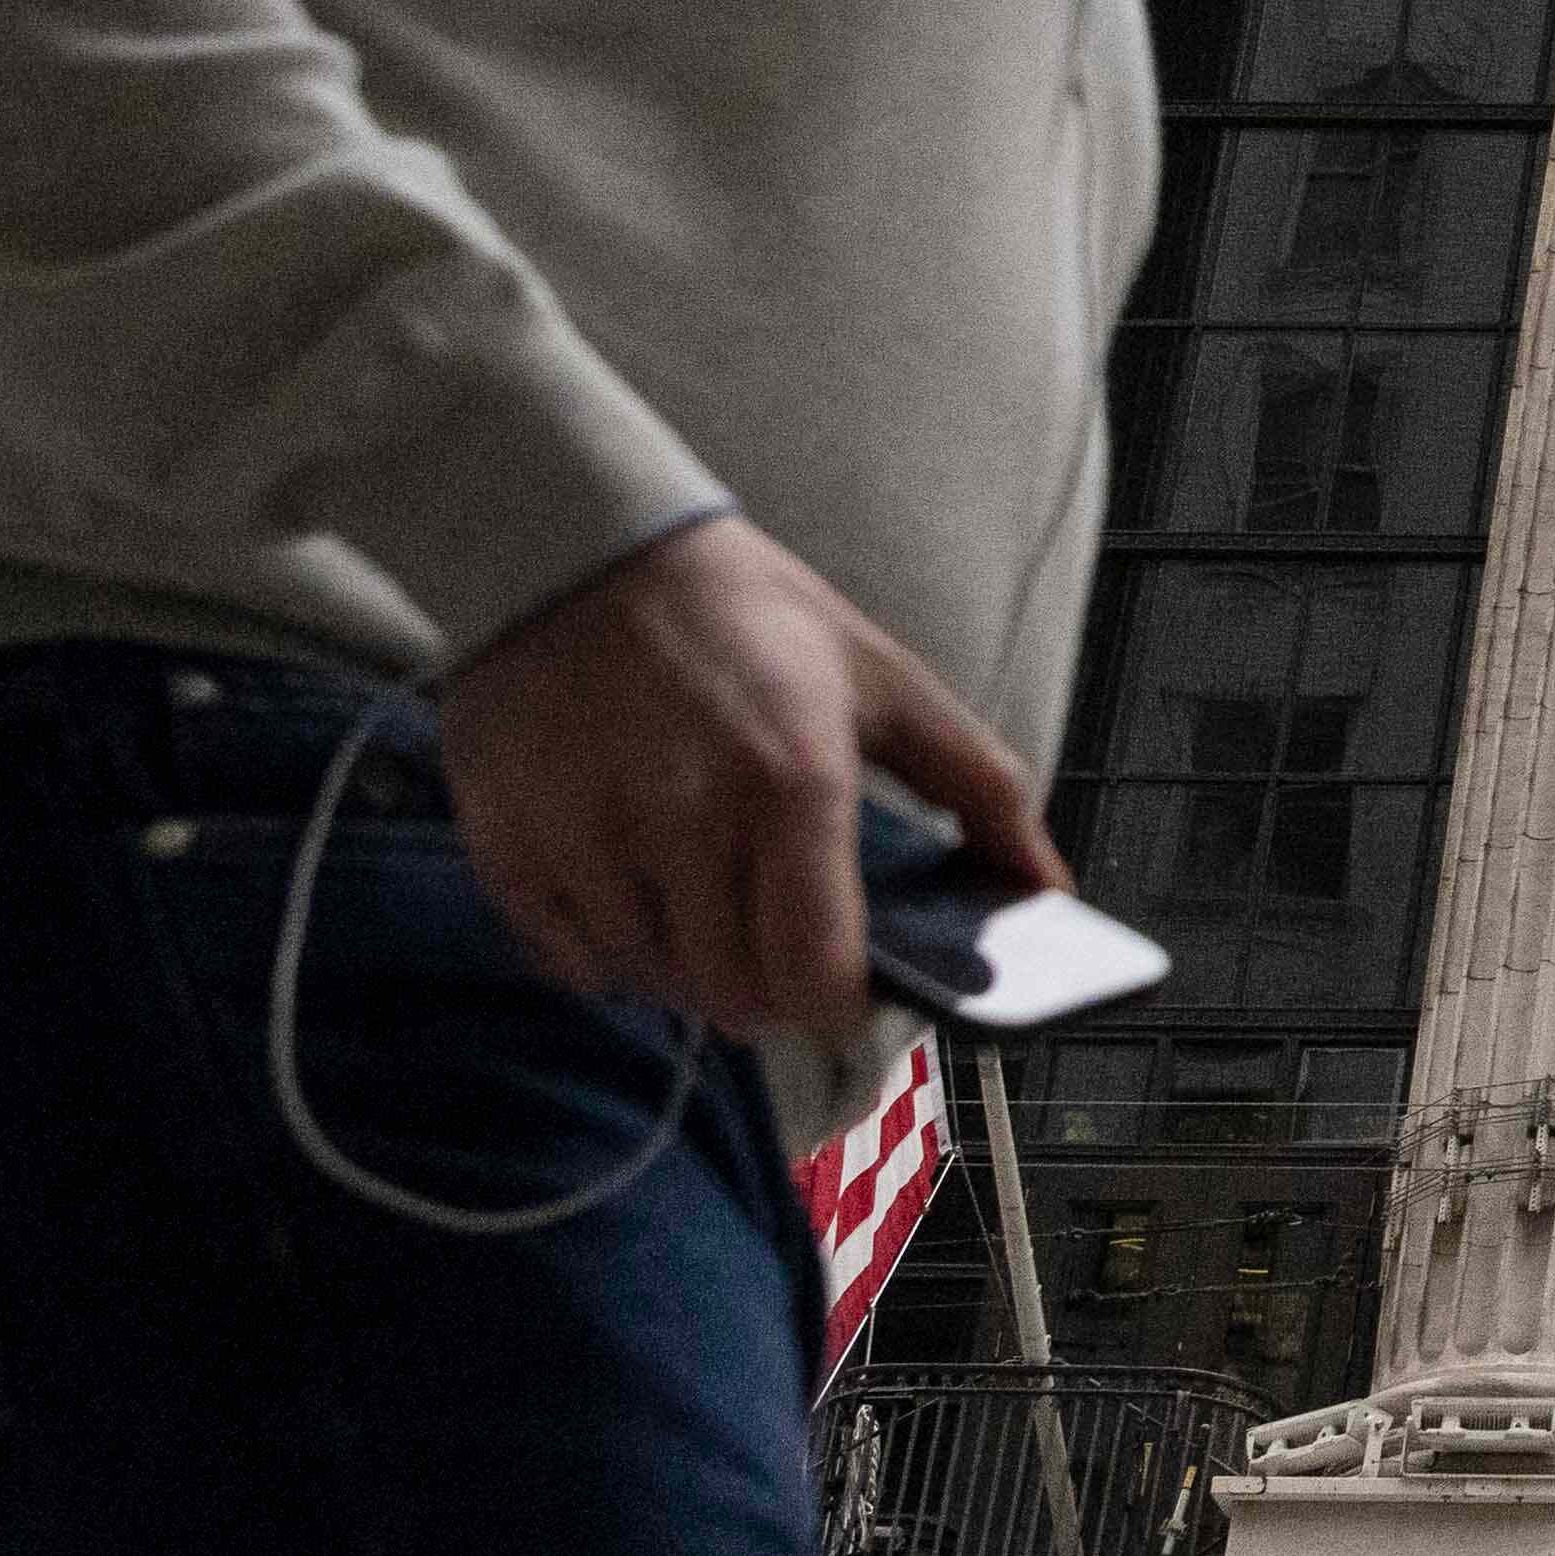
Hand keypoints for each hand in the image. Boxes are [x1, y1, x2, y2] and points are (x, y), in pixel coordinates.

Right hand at [434, 513, 1054, 1048]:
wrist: (583, 545)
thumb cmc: (747, 615)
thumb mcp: (884, 680)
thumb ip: (981, 787)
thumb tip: (1046, 886)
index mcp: (791, 779)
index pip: (815, 976)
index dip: (837, 1009)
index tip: (842, 995)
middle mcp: (683, 816)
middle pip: (733, 998)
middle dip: (765, 989)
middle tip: (770, 938)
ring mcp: (585, 833)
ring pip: (651, 984)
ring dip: (684, 966)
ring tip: (699, 895)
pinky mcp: (508, 840)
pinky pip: (568, 960)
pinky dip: (605, 948)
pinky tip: (629, 884)